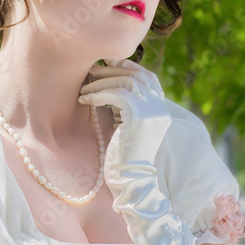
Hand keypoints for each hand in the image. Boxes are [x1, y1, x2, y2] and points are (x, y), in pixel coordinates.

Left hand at [78, 58, 171, 185]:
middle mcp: (160, 107)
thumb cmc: (123, 157)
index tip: (107, 63)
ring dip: (100, 82)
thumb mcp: (127, 125)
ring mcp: (152, 110)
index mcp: (161, 109)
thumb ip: (126, 105)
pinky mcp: (139, 116)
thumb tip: (110, 83)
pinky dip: (97, 94)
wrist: (130, 181)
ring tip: (83, 89)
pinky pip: (115, 94)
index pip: (147, 77)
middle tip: (89, 71)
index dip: (127, 66)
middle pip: (136, 75)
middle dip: (111, 70)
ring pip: (124, 82)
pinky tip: (83, 100)